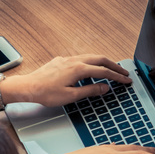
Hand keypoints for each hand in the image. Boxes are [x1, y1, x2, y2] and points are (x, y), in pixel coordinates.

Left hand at [2, 55, 131, 106]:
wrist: (28, 87)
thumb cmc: (46, 93)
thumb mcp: (71, 96)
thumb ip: (90, 91)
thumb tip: (104, 87)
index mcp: (78, 69)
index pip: (104, 72)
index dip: (117, 76)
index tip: (126, 80)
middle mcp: (74, 61)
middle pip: (100, 59)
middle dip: (114, 66)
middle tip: (124, 72)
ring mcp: (67, 59)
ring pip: (90, 57)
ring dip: (103, 62)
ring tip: (112, 69)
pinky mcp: (61, 61)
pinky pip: (81, 58)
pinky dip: (91, 62)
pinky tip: (91, 69)